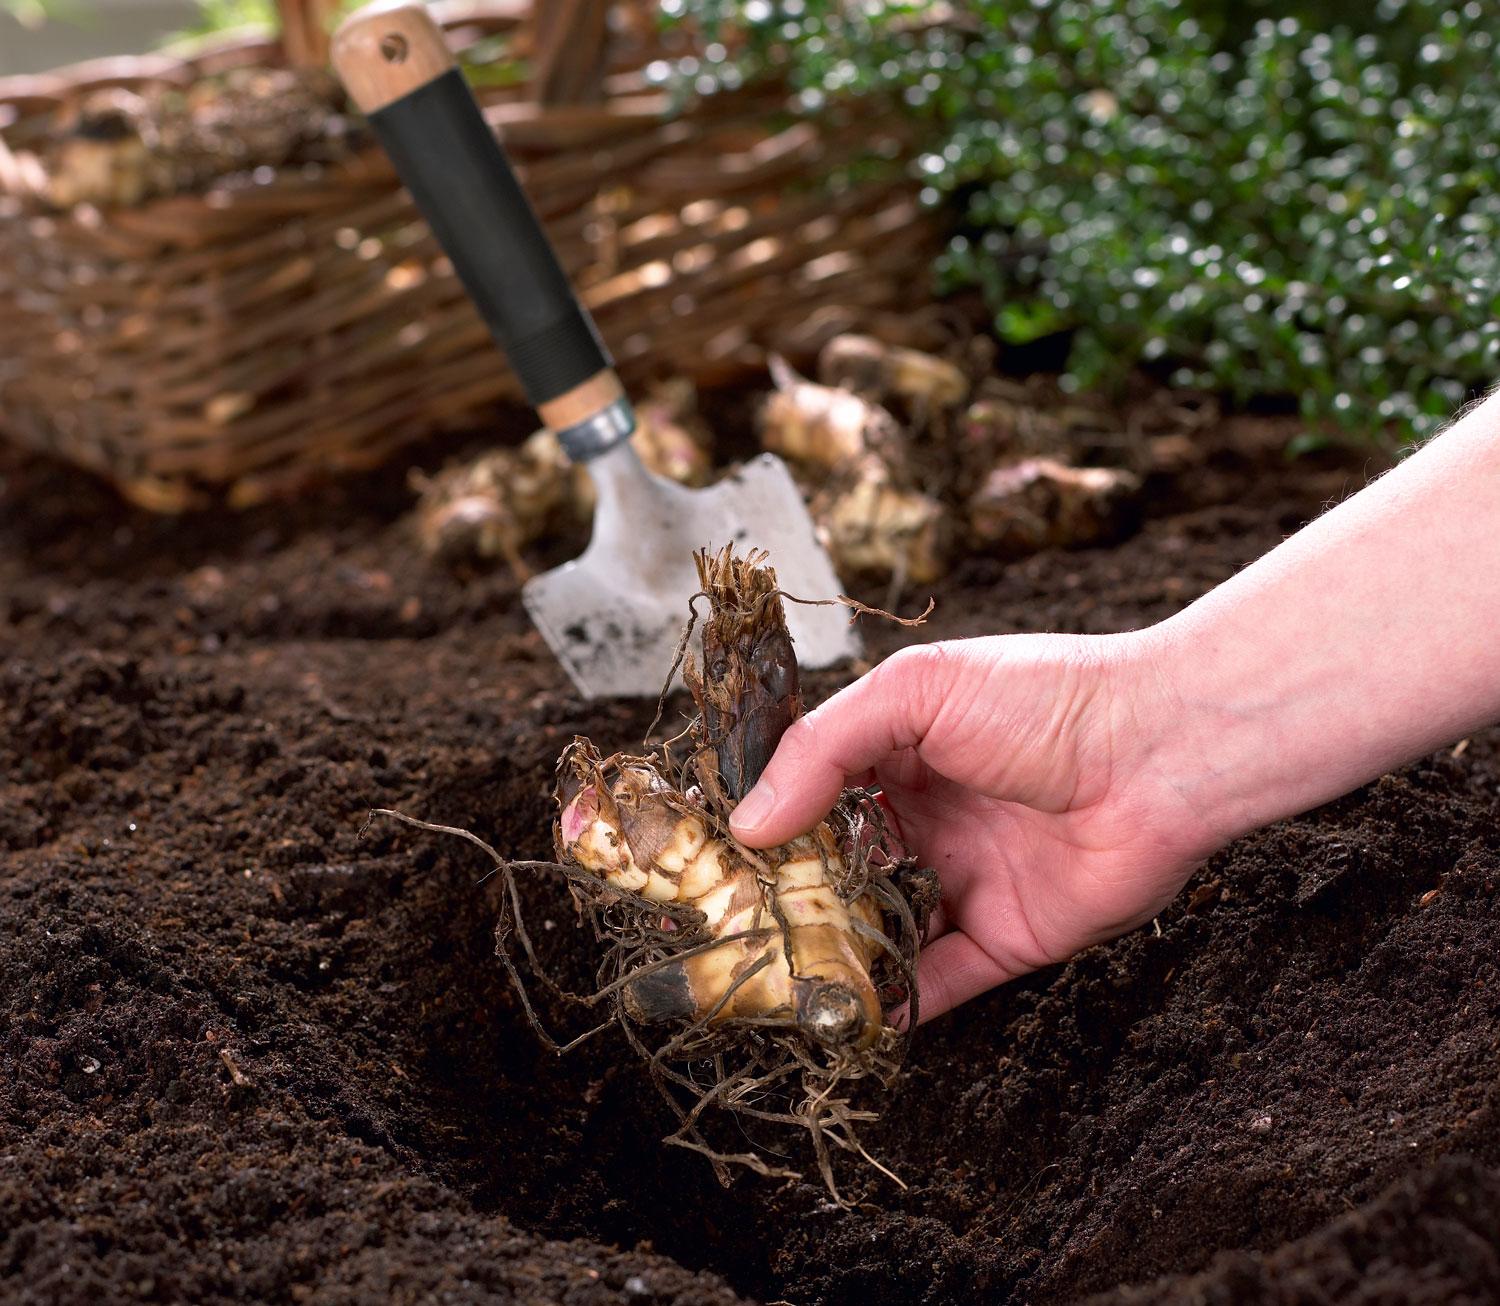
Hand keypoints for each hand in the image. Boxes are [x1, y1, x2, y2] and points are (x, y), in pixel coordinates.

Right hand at [729, 632, 1217, 1023]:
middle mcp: (927, 819)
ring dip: (832, 953)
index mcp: (900, 754)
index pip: (810, 793)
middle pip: (837, 868)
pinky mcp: (1006, 937)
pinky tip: (848, 1014)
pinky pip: (940, 982)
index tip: (706, 854)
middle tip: (722, 926)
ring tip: (772, 977)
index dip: (761, 822)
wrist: (1162, 750)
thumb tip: (750, 822)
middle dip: (784, 898)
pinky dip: (897, 1003)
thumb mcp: (915, 691)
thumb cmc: (1042, 698)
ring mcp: (963, 880)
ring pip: (879, 929)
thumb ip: (822, 748)